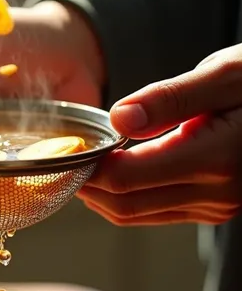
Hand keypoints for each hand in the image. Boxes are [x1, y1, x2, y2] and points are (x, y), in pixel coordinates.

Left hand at [78, 44, 241, 224]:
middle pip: (124, 206)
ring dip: (104, 195)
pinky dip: (128, 196)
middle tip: (66, 160)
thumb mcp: (225, 75)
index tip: (69, 146)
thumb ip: (170, 99)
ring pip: (137, 215)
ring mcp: (217, 206)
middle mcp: (215, 193)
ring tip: (84, 164)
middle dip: (88, 186)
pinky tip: (116, 171)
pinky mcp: (216, 208)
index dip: (89, 166)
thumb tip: (119, 119)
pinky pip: (157, 212)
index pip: (125, 178)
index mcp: (214, 159)